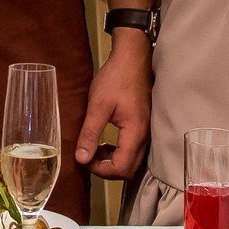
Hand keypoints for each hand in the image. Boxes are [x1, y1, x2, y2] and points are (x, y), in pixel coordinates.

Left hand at [75, 31, 149, 180]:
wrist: (132, 58)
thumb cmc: (116, 78)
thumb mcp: (98, 105)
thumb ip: (90, 133)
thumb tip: (80, 158)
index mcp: (135, 133)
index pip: (121, 168)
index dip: (100, 170)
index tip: (84, 158)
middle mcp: (146, 137)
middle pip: (128, 169)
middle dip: (106, 168)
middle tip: (88, 155)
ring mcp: (147, 132)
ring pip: (132, 162)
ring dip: (112, 161)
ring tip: (95, 148)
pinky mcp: (144, 127)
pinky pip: (133, 150)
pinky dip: (119, 152)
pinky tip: (105, 141)